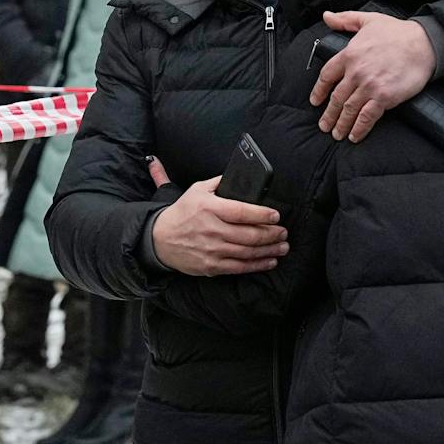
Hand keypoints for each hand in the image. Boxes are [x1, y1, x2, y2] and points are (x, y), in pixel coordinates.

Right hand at [147, 165, 286, 275]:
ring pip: (247, 252)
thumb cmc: (182, 213)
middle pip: (249, 234)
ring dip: (269, 250)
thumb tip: (240, 176)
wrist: (160, 239)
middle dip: (271, 234)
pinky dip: (257, 265)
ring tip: (282, 246)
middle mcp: (212, 230)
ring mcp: (212, 250)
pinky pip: (239, 267)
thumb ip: (219, 183)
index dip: (262, 214)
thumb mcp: (196, 190)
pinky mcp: (211, 265)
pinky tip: (269, 260)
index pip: (242, 212)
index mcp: (210, 208)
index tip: (276, 216)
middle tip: (283, 232)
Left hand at [309, 11, 436, 141]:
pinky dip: (359, 128)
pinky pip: (367, 117)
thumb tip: (326, 16)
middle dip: (329, 114)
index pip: (326, 76)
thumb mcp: (369, 19)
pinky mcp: (384, 97)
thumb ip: (345, 20)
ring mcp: (369, 86)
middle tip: (324, 126)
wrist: (423, 43)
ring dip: (341, 124)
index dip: (319, 90)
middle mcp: (356, 72)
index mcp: (349, 54)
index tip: (315, 101)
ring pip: (349, 109)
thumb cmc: (397, 31)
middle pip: (336, 98)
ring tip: (336, 134)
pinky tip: (354, 136)